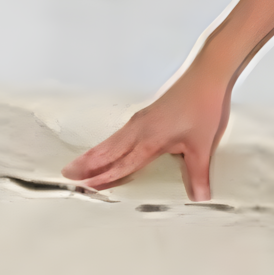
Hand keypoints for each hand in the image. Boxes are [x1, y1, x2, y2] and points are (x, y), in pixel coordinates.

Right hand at [68, 68, 232, 200]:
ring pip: (110, 142)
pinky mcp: (144, 115)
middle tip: (68, 175)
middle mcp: (139, 130)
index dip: (106, 177)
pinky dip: (106, 146)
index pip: (123, 164)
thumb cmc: (202, 108)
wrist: (205, 77)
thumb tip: (200, 197)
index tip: (88, 187)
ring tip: (77, 164)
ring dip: (93, 155)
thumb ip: (197, 174)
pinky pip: (118, 135)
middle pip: (107, 152)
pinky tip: (105, 149)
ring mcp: (139, 121)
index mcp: (150, 140)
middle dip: (87, 165)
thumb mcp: (202, 146)